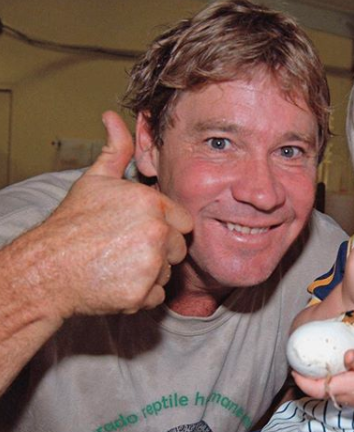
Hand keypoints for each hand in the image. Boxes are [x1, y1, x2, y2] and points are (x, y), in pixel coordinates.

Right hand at [32, 111, 192, 316]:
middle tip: (126, 249)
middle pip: (178, 248)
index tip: (140, 231)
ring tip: (118, 265)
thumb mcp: (95, 180)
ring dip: (150, 273)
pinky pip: (157, 295)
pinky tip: (117, 282)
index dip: (165, 227)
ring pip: (168, 272)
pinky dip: (141, 294)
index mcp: (151, 203)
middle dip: (159, 251)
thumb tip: (112, 117)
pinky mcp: (142, 293)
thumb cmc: (71, 224)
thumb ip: (116, 150)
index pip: (183, 222)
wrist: (46, 269)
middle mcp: (156, 232)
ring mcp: (150, 264)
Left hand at [293, 349, 353, 414]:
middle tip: (298, 359)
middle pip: (314, 388)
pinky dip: (323, 377)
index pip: (314, 387)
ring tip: (307, 360)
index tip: (293, 367)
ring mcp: (342, 396)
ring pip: (321, 387)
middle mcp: (338, 394)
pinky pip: (329, 386)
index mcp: (341, 388)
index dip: (301, 379)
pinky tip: (325, 364)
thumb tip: (347, 353)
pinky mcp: (347, 394)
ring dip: (313, 377)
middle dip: (304, 376)